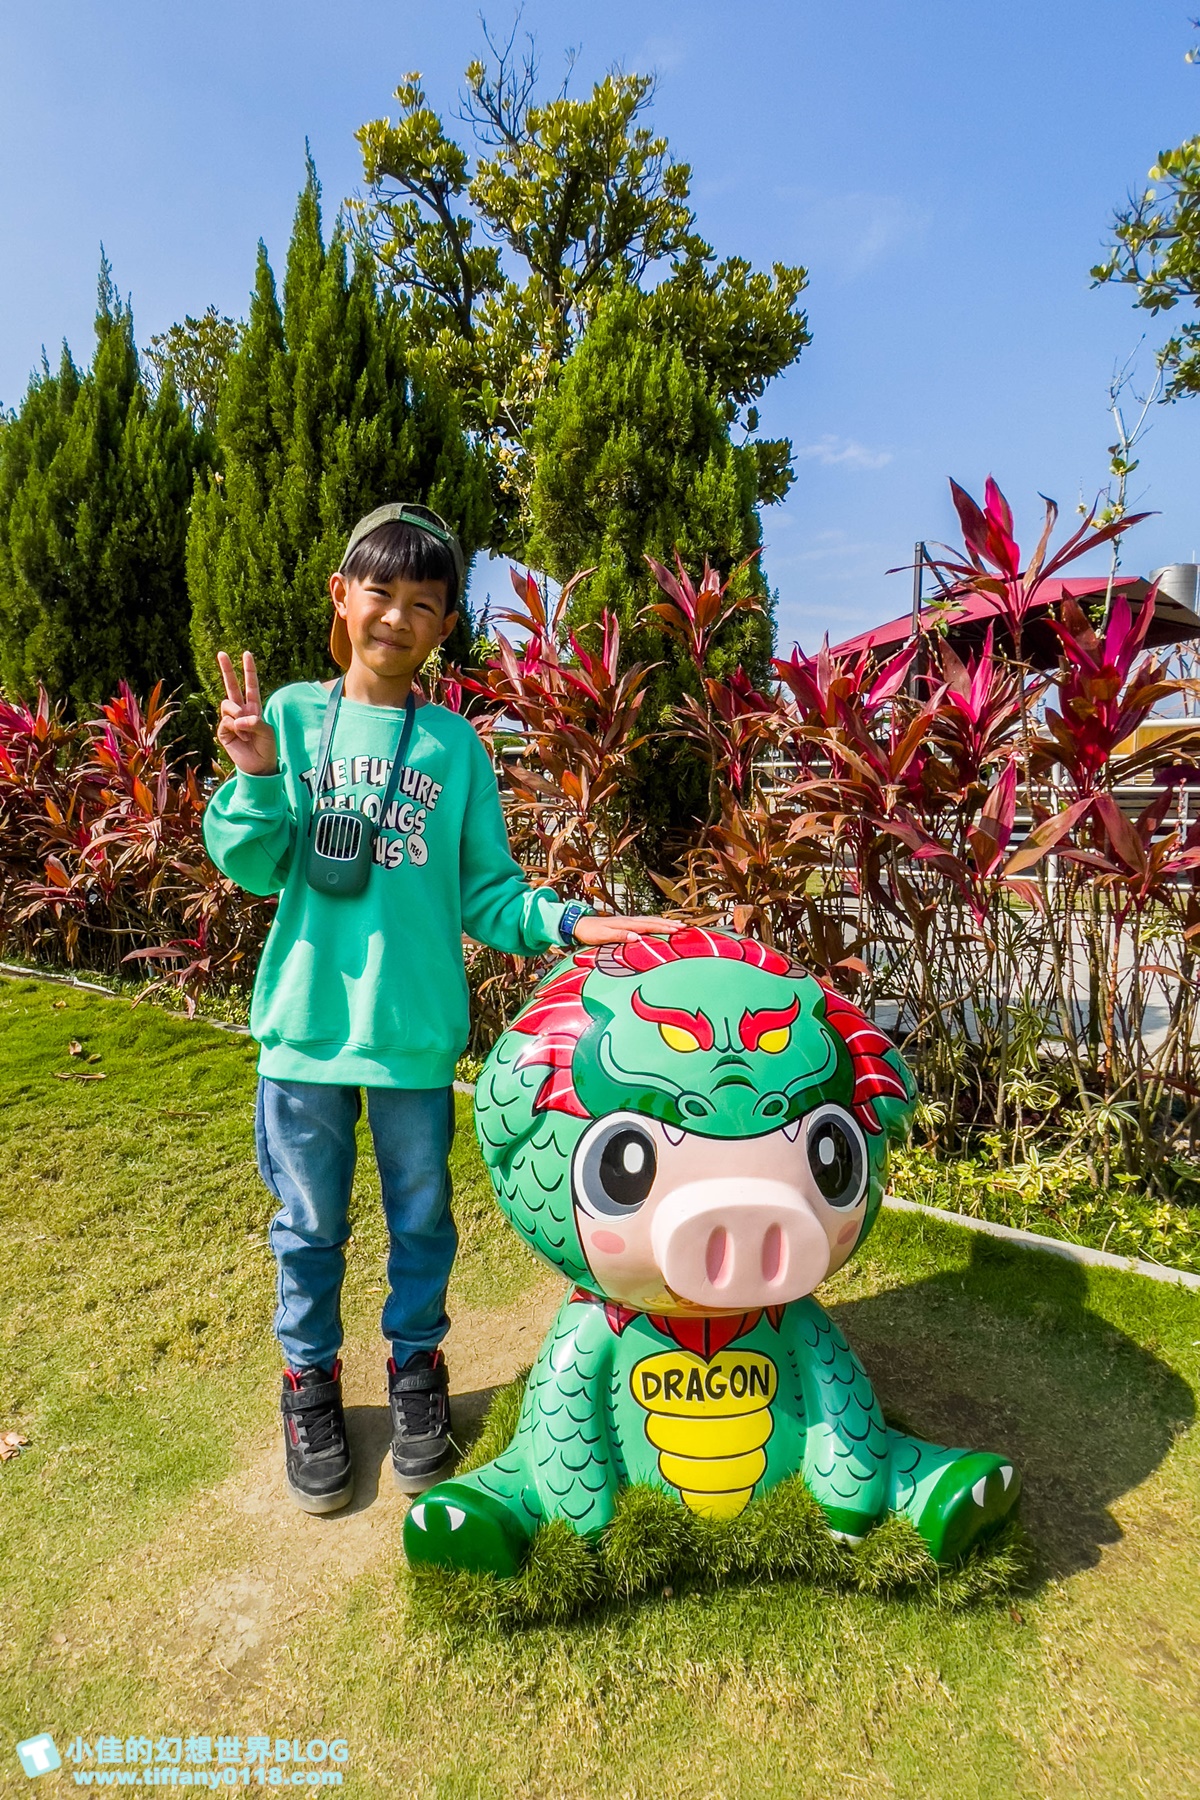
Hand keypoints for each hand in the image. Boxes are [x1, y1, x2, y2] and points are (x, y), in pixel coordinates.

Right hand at [216, 651, 277, 776]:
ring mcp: (230, 720)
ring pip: (228, 705)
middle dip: (227, 669)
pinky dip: (234, 729)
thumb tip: (237, 719)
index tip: (246, 654)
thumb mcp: (267, 732)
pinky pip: (226, 721)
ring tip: (245, 731)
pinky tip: (240, 738)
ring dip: (237, 715)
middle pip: (231, 686)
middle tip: (221, 653)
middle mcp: (241, 711)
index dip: (249, 670)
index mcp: (254, 707)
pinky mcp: (223, 730)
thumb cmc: (266, 747)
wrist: (258, 765)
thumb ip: (255, 722)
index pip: (251, 685)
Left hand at [572, 914, 687, 945]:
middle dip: (669, 924)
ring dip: (664, 923)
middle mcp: (629, 920)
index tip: (678, 929)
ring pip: (649, 921)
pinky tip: (659, 925)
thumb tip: (637, 937)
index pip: (649, 925)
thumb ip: (619, 936)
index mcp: (626, 924)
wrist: (579, 923)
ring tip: (677, 925)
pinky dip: (654, 923)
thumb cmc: (590, 932)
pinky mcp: (625, 923)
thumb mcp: (602, 936)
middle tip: (684, 927)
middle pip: (652, 921)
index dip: (664, 927)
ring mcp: (628, 921)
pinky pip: (644, 923)